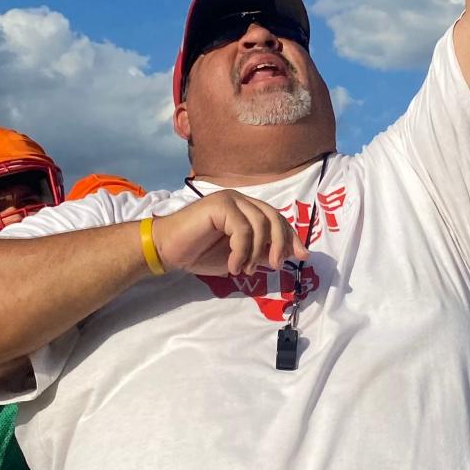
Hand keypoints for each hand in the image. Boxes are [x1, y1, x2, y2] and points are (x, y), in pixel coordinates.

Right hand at [150, 190, 306, 276]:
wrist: (167, 249)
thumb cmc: (198, 252)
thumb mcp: (238, 257)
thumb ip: (260, 252)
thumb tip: (286, 255)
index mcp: (244, 209)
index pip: (276, 218)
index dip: (291, 237)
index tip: (302, 256)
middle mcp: (239, 200)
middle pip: (273, 217)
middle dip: (280, 243)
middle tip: (276, 266)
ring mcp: (229, 200)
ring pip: (260, 224)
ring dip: (256, 252)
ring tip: (244, 270)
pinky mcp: (219, 205)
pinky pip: (242, 230)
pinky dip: (242, 252)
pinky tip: (232, 265)